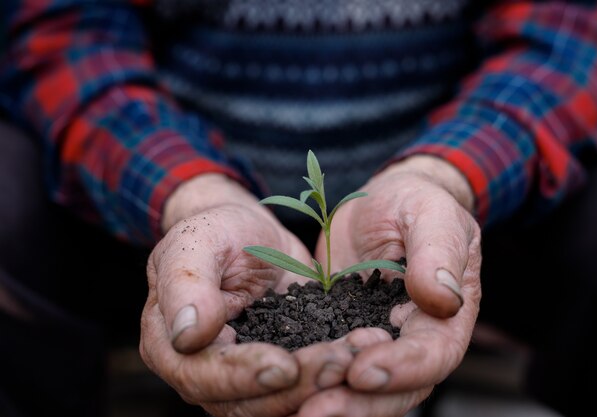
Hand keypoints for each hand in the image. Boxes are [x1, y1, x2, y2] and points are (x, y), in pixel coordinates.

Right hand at [140, 174, 353, 416]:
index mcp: (170, 345)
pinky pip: (302, 391)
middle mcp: (203, 373)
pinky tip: (359, 358)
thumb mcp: (196, 242)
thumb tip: (187, 334)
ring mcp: (242, 379)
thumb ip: (185, 284)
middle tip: (338, 361)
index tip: (284, 366)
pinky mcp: (278, 374)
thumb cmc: (217, 231)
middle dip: (294, 387)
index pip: (203, 376)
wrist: (251, 234)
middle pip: (244, 403)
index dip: (243, 376)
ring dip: (318, 389)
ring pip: (277, 405)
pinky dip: (331, 382)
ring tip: (354, 358)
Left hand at [307, 155, 481, 415]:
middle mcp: (413, 341)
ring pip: (359, 390)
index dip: (402, 369)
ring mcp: (375, 343)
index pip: (432, 354)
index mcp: (446, 315)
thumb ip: (438, 250)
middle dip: (358, 405)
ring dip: (330, 403)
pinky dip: (306, 385)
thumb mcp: (429, 213)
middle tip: (315, 411)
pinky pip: (327, 369)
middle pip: (395, 389)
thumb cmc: (414, 203)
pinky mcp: (339, 337)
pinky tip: (276, 392)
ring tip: (292, 411)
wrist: (382, 205)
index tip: (362, 370)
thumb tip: (443, 296)